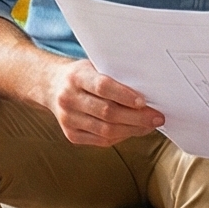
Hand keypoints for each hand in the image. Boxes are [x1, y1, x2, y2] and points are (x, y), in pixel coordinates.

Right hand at [42, 55, 165, 147]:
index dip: (124, 95)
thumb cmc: (81, 75)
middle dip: (137, 118)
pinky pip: (101, 141)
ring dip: (132, 130)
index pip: (103, 87)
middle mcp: (69, 98)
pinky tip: (132, 131)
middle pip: (107, 113)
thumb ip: (114, 76)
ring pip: (105, 131)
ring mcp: (68, 119)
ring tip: (148, 126)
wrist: (51, 86)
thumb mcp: (93, 66)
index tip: (144, 102)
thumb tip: (147, 91)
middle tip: (156, 117)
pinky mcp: (71, 135)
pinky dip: (120, 137)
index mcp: (76, 77)